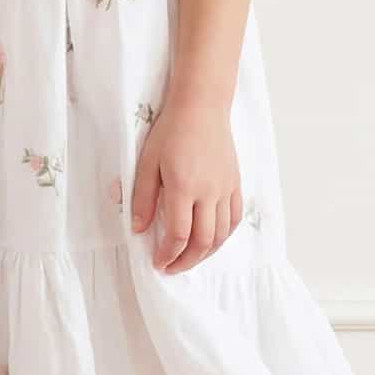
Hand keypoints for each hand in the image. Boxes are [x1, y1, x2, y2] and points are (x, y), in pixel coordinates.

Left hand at [130, 96, 242, 273]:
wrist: (202, 107)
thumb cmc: (171, 131)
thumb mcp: (147, 162)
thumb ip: (142, 198)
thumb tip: (138, 229)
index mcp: (184, 187)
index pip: (179, 234)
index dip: (167, 254)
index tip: (157, 263)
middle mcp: (209, 192)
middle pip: (203, 241)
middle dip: (186, 261)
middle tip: (171, 267)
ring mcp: (226, 189)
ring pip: (222, 235)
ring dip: (205, 253)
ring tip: (188, 258)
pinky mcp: (235, 184)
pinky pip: (234, 219)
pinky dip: (224, 236)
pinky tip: (211, 240)